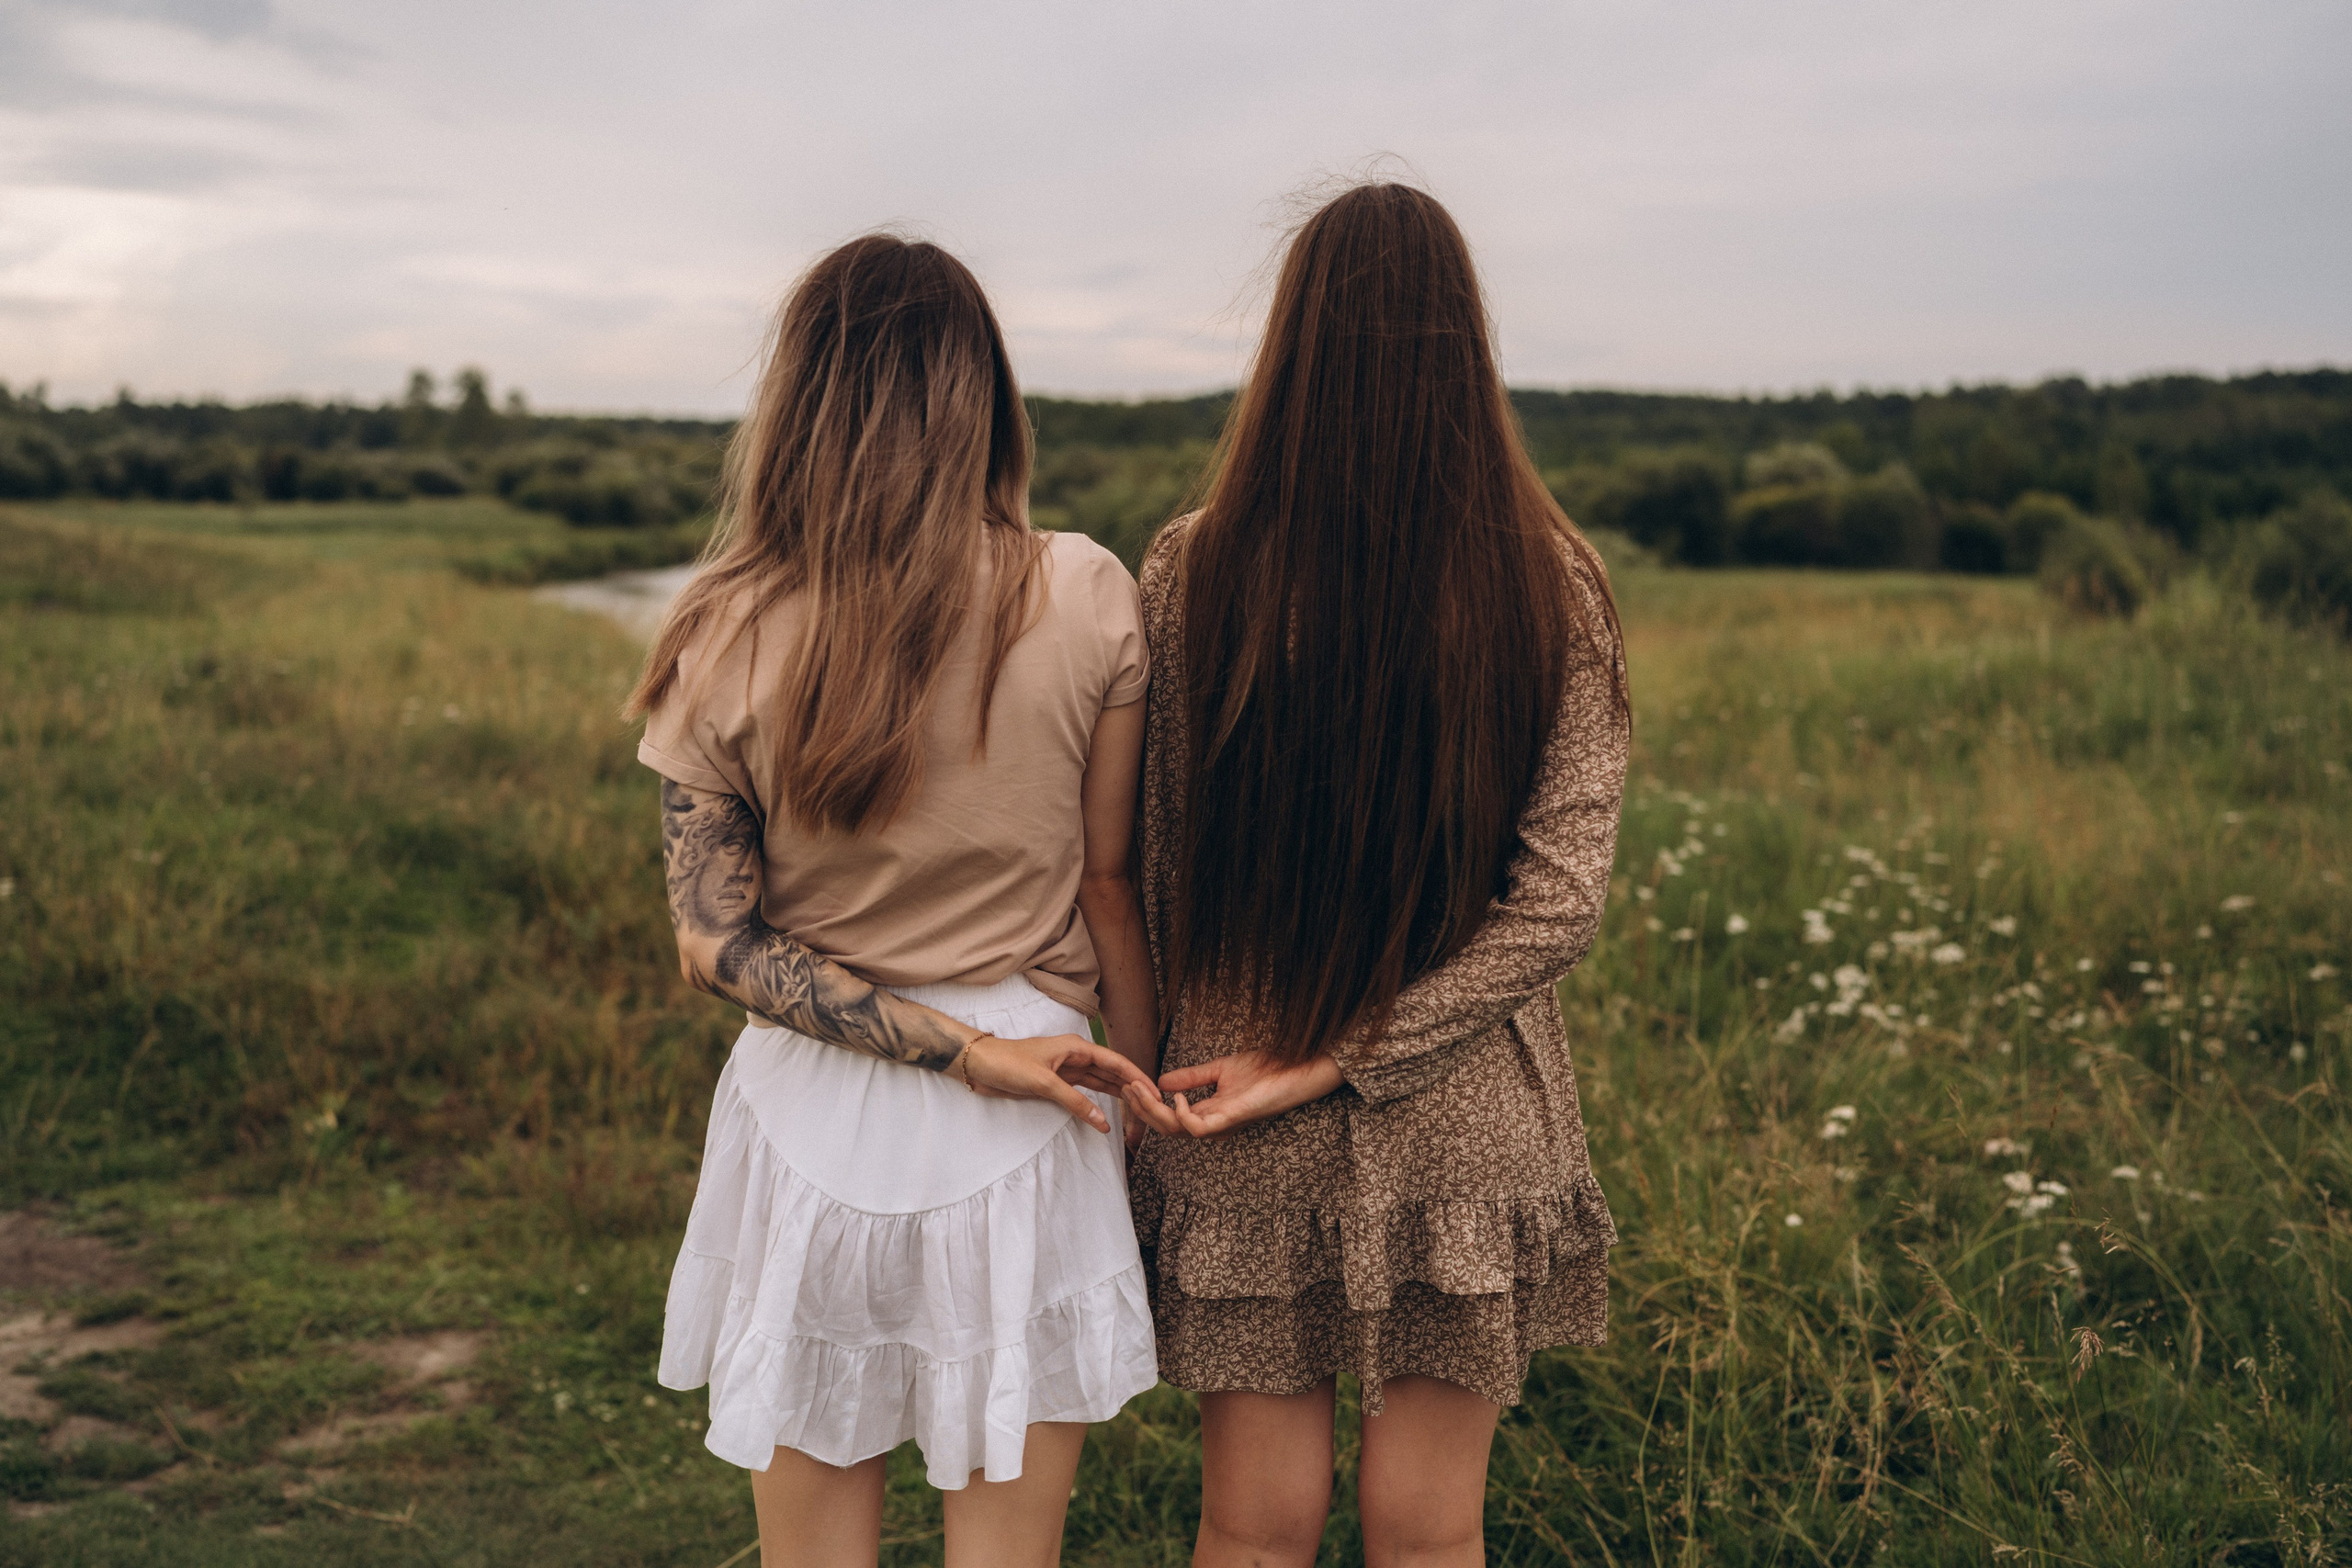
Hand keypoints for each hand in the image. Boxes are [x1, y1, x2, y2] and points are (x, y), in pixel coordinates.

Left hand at [956, 1034, 1155, 1133]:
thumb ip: (1074, 1101)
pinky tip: (1108, 1113)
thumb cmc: (1008, 1063)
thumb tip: (1102, 1121)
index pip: (1116, 1062)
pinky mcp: (1055, 1085)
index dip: (1137, 1076)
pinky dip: (1096, 1103)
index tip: (1154, 1090)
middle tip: (1153, 1104)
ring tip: (1139, 1108)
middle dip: (1132, 1087)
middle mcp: (1075, 1057)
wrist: (979, 1066)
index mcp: (1076, 1047)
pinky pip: (1083, 1094)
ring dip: (1118, 1095)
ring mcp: (1066, 1071)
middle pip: (1112, 1072)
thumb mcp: (1044, 1082)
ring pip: (1100, 1083)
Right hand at [1126, 1051, 1344, 1138]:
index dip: (1145, 1105)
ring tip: (1143, 1089)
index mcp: (1208, 1113)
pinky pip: (1199, 1129)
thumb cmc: (1268, 1071)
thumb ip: (1193, 1077)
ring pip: (1177, 1130)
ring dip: (1155, 1111)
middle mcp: (1212, 1124)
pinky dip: (1183, 1115)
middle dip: (1142, 1109)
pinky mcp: (1233, 1119)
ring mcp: (1222, 1124)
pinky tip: (1179, 1097)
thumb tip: (1162, 1081)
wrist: (1297, 1069)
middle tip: (1127, 1087)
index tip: (1129, 1084)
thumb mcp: (1221, 1070)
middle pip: (1166, 1128)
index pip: (1168, 1119)